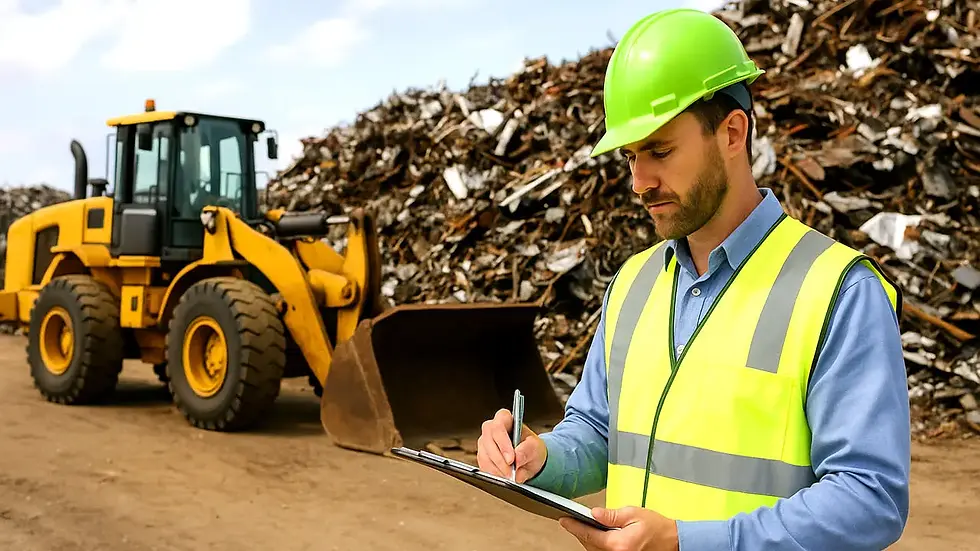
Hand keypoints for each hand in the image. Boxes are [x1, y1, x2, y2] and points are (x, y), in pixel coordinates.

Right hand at [476, 408, 546, 482]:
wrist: (529, 459)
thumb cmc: (531, 448)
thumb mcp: (536, 447)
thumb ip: (528, 450)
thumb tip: (518, 457)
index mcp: (505, 419)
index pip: (498, 427)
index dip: (503, 443)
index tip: (511, 459)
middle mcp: (491, 429)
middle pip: (488, 441)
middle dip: (500, 460)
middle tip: (511, 472)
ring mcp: (484, 442)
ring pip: (484, 455)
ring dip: (497, 469)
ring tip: (510, 476)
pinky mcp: (482, 456)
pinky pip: (483, 465)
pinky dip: (494, 473)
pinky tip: (503, 476)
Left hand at [559, 506, 678, 550]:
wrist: (673, 541)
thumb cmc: (656, 527)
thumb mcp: (633, 514)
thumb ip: (611, 515)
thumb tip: (593, 513)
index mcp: (618, 544)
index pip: (589, 535)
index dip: (574, 526)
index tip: (563, 520)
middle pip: (588, 545)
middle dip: (579, 532)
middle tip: (571, 520)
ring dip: (586, 540)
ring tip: (582, 526)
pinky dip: (595, 545)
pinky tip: (595, 536)